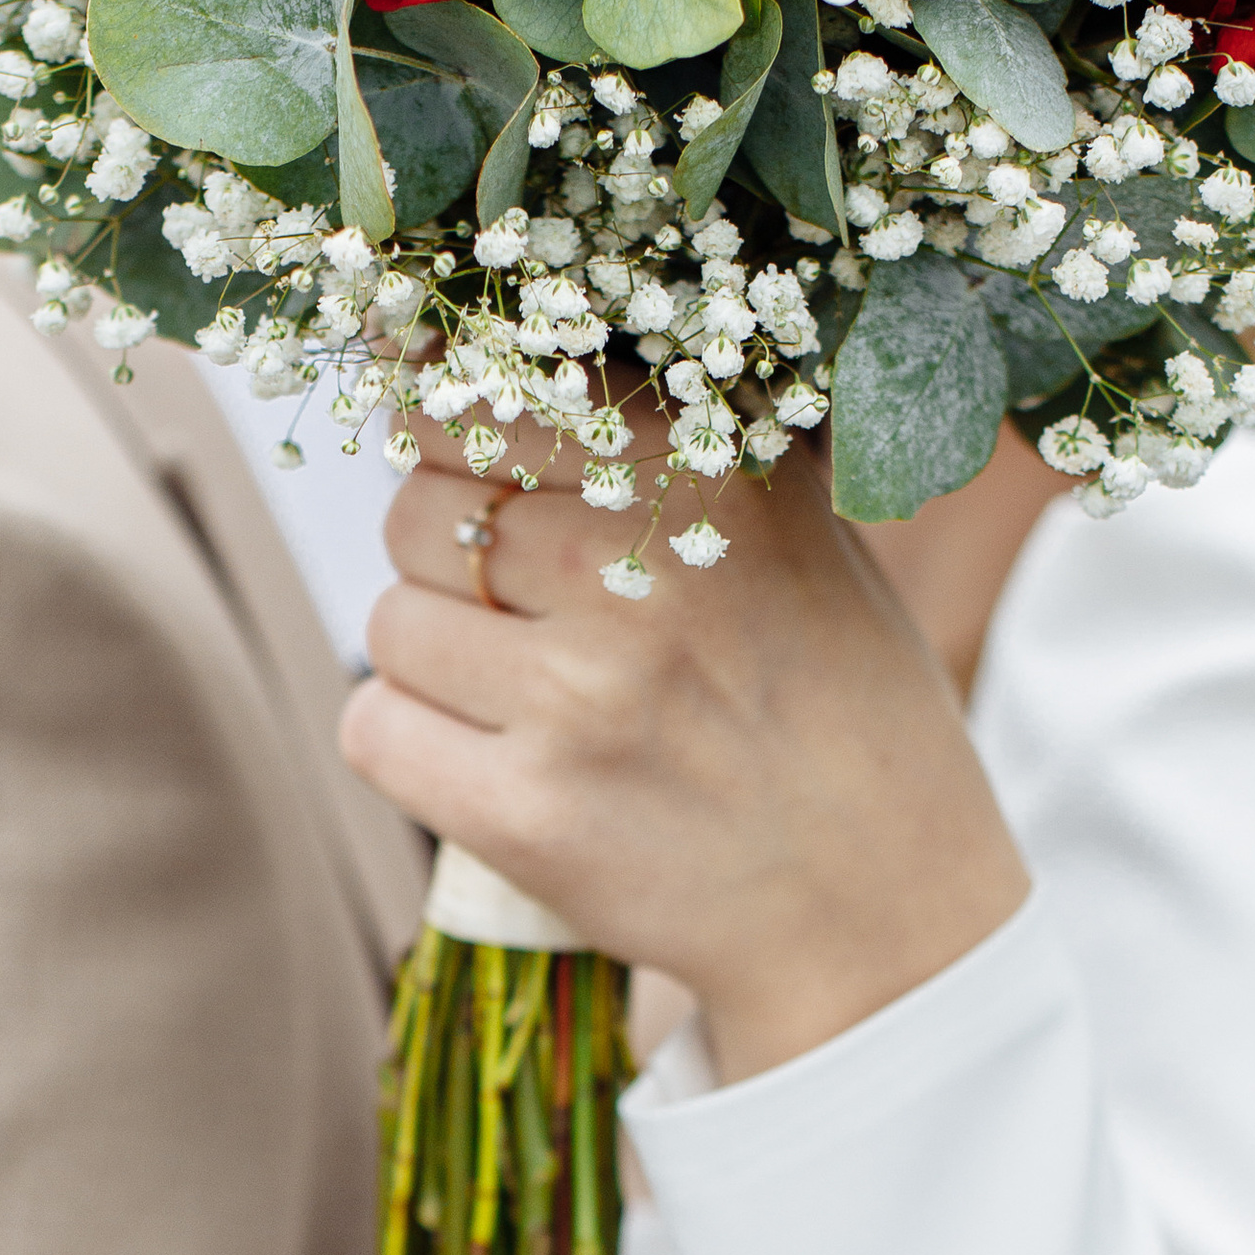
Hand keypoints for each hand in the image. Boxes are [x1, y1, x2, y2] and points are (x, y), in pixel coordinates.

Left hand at [340, 444, 1027, 1085]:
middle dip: (452, 556)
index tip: (495, 480)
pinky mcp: (528, 814)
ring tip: (535, 694)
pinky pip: (374, 728)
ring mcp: (578, 698)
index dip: (464, 439)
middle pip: (420, 510)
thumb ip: (654, 433)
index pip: (483, 396)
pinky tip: (493, 760)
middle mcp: (639, 573)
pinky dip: (410, 742)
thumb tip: (442, 350)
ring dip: (435, 656)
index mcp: (706, 474)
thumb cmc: (830, 696)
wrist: (880, 904)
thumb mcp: (796, 522)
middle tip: (534, 614)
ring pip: (391, 621)